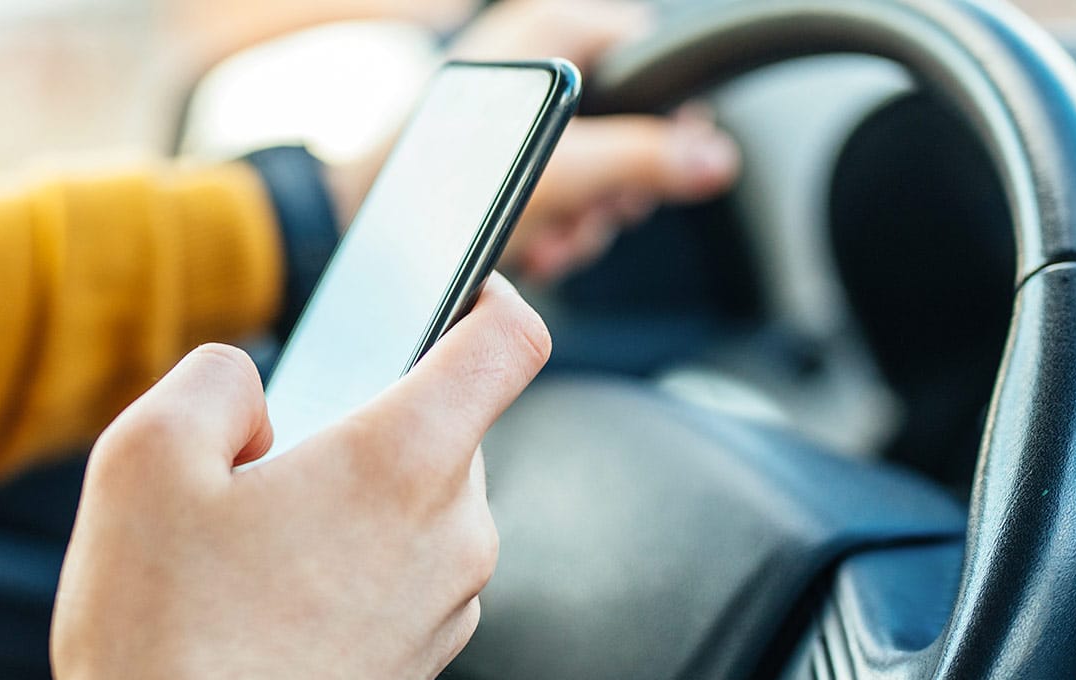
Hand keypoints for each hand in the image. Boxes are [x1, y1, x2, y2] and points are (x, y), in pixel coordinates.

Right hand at [50, 274, 549, 679]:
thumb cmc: (168, 647)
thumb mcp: (144, 462)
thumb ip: (215, 379)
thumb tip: (252, 391)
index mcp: (402, 463)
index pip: (506, 343)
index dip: (490, 296)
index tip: (465, 290)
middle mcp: (451, 536)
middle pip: (442, 430)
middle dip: (363, 423)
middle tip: (268, 461)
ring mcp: (446, 609)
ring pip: (417, 508)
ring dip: (351, 502)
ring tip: (251, 551)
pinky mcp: (424, 665)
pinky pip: (403, 578)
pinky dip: (352, 568)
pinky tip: (267, 604)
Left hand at [327, 0, 739, 281]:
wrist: (360, 227)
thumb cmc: (443, 185)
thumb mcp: (568, 173)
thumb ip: (647, 161)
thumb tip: (716, 159)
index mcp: (554, 34)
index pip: (652, 52)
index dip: (670, 115)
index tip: (666, 162)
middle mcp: (536, 63)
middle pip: (629, 121)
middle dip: (617, 186)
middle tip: (593, 211)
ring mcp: (517, 115)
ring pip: (595, 166)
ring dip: (583, 217)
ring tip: (548, 238)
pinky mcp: (497, 159)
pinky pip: (556, 190)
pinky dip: (552, 225)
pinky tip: (529, 248)